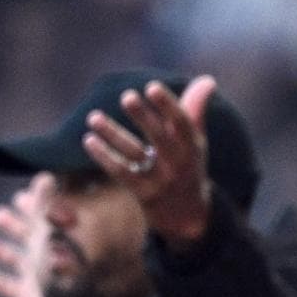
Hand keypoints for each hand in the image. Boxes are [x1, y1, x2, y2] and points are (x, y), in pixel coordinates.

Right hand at [0, 175, 52, 296]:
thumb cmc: (56, 266)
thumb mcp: (48, 231)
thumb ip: (45, 204)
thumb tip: (45, 176)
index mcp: (55, 241)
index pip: (43, 219)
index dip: (31, 208)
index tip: (19, 199)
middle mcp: (46, 259)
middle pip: (28, 239)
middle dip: (14, 227)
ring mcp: (37, 278)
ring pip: (15, 261)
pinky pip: (4, 286)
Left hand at [82, 75, 216, 251]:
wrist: (187, 216)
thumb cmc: (188, 167)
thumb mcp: (196, 142)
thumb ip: (196, 110)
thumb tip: (207, 80)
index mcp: (192, 146)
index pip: (181, 123)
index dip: (168, 105)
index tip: (151, 86)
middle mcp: (178, 163)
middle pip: (159, 138)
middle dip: (143, 117)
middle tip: (126, 96)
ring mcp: (160, 180)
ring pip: (135, 153)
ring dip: (113, 134)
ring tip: (93, 117)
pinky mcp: (143, 194)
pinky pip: (122, 173)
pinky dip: (104, 157)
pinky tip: (89, 140)